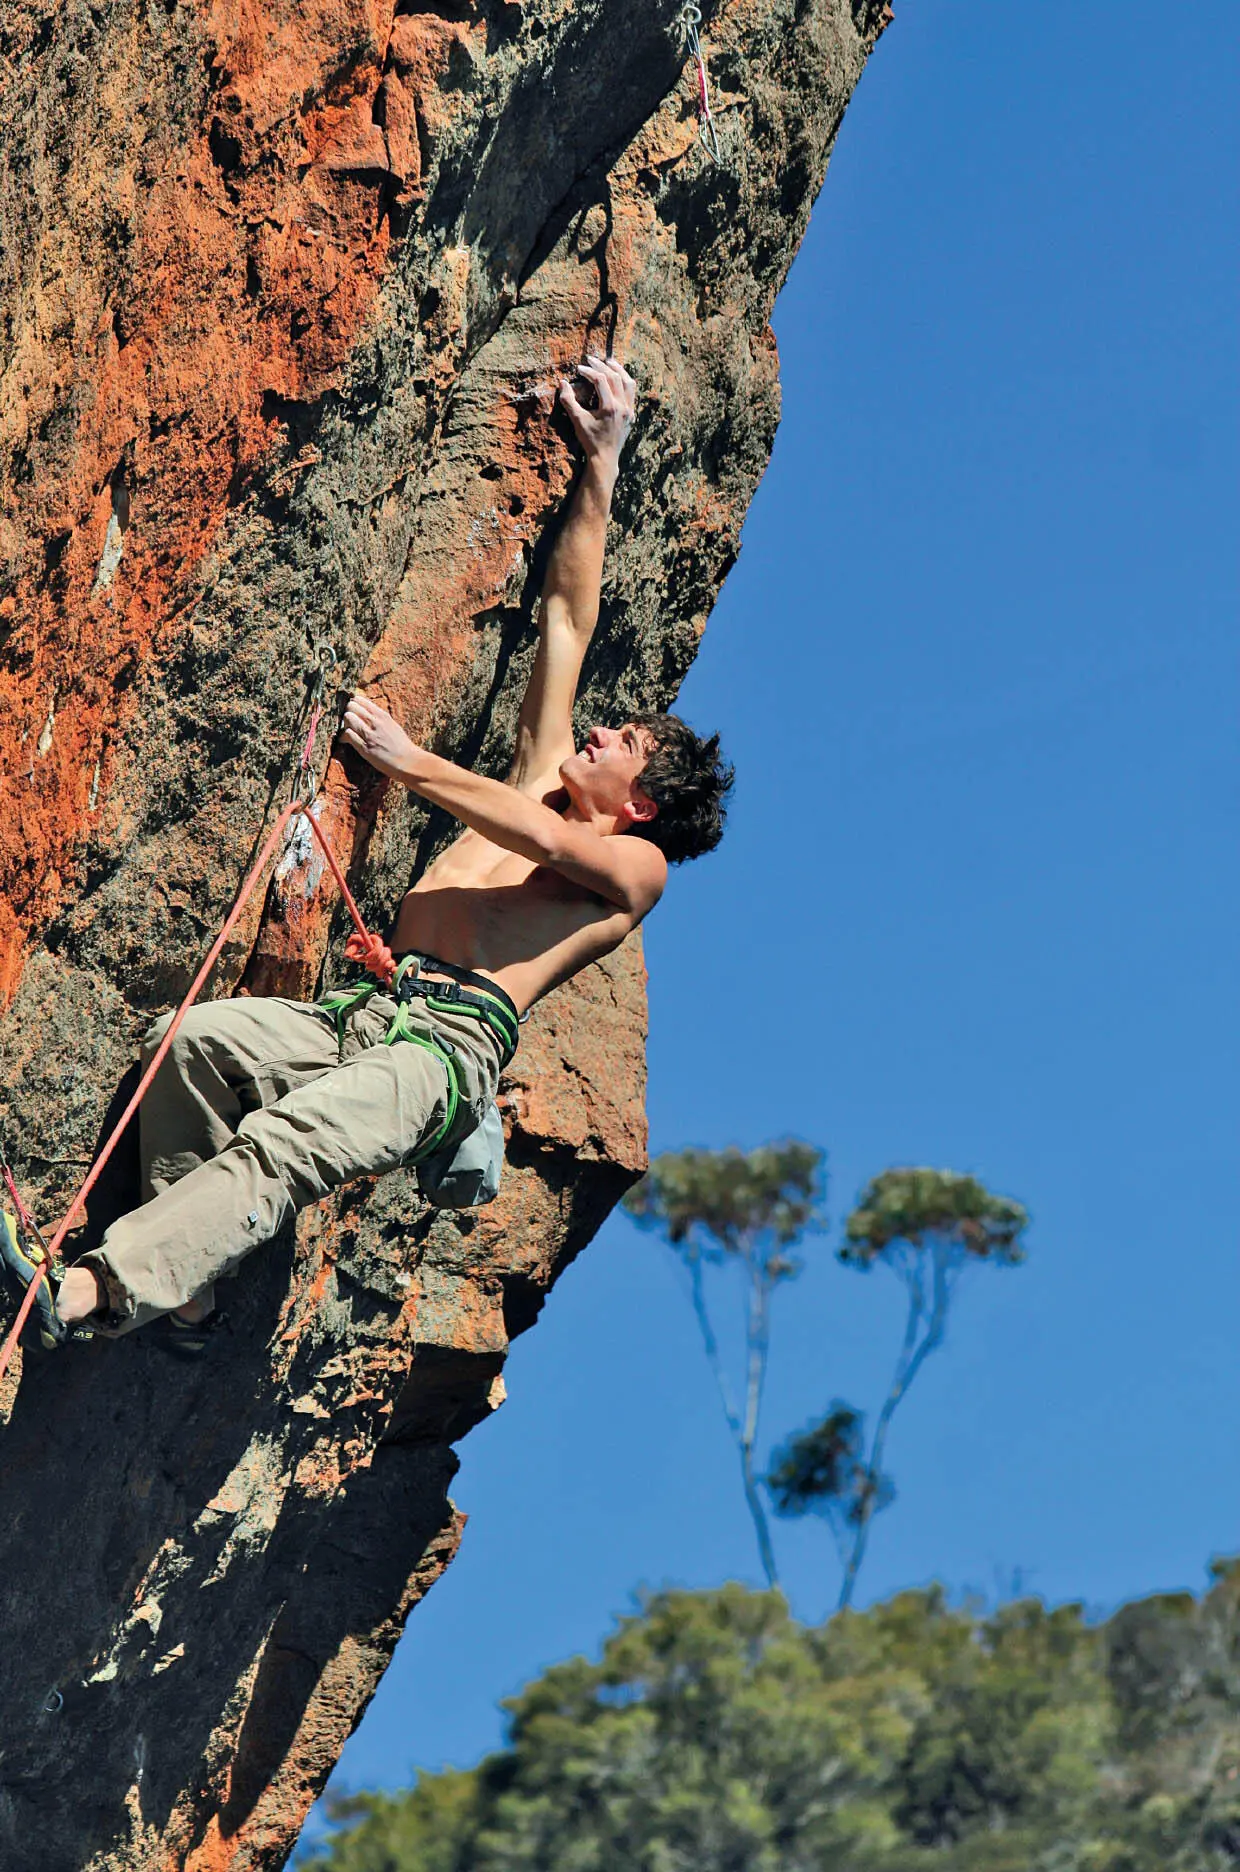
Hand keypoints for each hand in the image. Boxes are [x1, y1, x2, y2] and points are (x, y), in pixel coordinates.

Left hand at [340, 692, 420, 781]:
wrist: (408, 762)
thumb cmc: (402, 746)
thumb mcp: (392, 726)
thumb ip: (380, 719)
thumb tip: (367, 713)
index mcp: (383, 716)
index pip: (361, 700)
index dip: (354, 704)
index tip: (352, 710)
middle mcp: (376, 722)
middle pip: (352, 706)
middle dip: (348, 712)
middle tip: (349, 721)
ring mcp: (370, 735)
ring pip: (348, 718)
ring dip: (345, 724)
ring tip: (348, 730)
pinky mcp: (365, 748)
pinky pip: (348, 734)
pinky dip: (343, 737)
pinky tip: (345, 741)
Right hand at [558, 356, 635, 472]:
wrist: (605, 459)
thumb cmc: (590, 441)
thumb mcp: (577, 421)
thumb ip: (569, 401)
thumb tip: (562, 382)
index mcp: (610, 408)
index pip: (601, 380)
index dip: (589, 371)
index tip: (578, 368)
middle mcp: (623, 407)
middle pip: (615, 377)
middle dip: (602, 366)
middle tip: (591, 359)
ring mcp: (629, 411)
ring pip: (628, 382)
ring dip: (618, 370)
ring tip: (608, 361)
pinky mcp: (631, 415)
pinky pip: (631, 393)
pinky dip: (624, 382)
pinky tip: (617, 377)